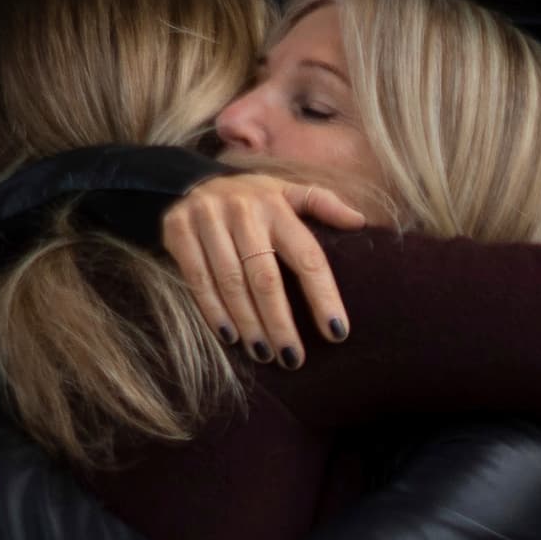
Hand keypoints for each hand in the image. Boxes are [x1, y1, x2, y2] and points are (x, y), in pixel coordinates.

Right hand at [160, 175, 365, 364]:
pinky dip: (214, 312)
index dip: (323, 296)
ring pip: (232, 283)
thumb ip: (322, 204)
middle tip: (293, 357)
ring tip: (265, 354)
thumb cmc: (250, 199)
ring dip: (249, 324)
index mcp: (277, 205)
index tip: (336, 333)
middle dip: (281, 322)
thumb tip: (361, 222)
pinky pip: (198, 280)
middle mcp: (244, 211)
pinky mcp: (179, 231)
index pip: (307, 256)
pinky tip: (230, 337)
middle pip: (266, 277)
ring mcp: (209, 219)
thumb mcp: (287, 192)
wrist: (188, 182)